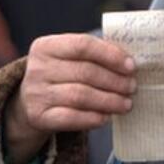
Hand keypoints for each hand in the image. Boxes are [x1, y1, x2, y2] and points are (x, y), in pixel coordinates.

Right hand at [6, 34, 135, 163]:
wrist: (30, 102)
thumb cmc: (62, 75)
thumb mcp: (71, 58)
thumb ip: (96, 55)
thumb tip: (130, 63)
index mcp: (47, 46)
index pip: (83, 45)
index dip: (111, 55)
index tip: (131, 66)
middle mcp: (37, 68)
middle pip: (85, 72)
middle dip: (115, 81)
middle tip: (132, 87)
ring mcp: (35, 93)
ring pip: (80, 96)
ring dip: (109, 100)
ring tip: (126, 103)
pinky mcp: (38, 116)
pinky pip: (71, 118)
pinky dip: (93, 118)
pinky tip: (107, 117)